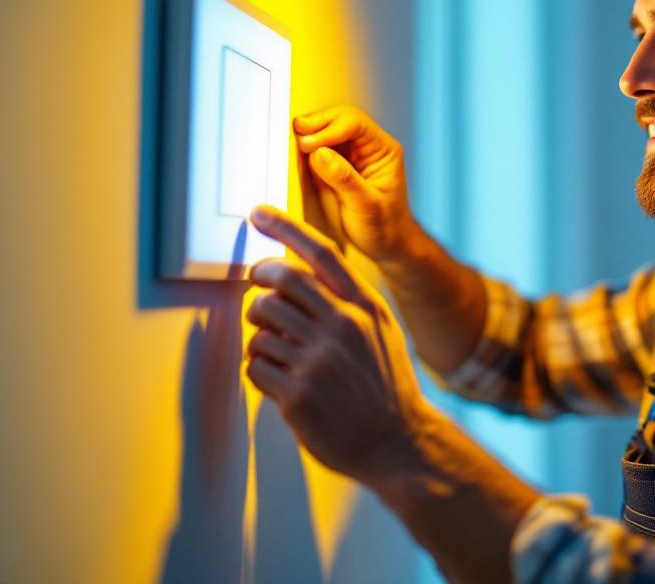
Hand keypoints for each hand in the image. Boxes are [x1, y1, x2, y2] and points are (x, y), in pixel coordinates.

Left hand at [244, 204, 434, 481]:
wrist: (399, 442)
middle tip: (259, 292)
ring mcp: (318, 361)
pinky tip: (279, 381)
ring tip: (278, 351)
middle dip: (259, 282)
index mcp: (365, 307)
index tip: (259, 213)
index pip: (320, 254)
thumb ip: (349, 301)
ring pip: (260, 324)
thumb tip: (299, 275)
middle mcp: (343, 327)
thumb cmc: (385, 386)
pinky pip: (254, 365)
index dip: (285, 227)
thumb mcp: (382, 330)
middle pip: (279, 280)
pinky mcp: (297, 394)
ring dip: (259, 335)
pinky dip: (259, 370)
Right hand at [293, 106, 418, 262]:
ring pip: (327, 129)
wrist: (386, 244)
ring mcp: (350, 154)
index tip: (311, 145)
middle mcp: (367, 146)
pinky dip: (306, 147)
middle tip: (297, 135)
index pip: (356, 124)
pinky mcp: (335, 164)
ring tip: (293, 141)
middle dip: (317, 124)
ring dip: (309, 132)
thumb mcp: (367, 206)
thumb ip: (344, 180)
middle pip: (340, 119)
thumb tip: (319, 153)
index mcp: (383, 150)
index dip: (331, 128)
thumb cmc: (384, 227)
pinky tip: (295, 152)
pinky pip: (318, 147)